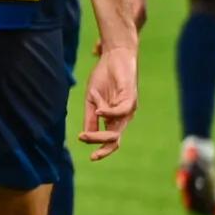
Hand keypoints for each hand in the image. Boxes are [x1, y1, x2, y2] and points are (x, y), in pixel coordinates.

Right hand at [79, 41, 139, 160]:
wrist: (114, 56)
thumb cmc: (104, 77)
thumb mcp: (92, 100)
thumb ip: (90, 118)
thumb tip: (86, 136)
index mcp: (115, 119)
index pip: (111, 140)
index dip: (102, 150)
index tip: (91, 158)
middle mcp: (124, 116)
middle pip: (115, 139)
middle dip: (101, 145)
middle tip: (84, 140)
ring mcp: (128, 108)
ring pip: (117, 129)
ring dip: (100, 132)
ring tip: (88, 126)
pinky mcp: (130, 97)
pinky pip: (120, 111)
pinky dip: (108, 113)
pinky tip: (98, 110)